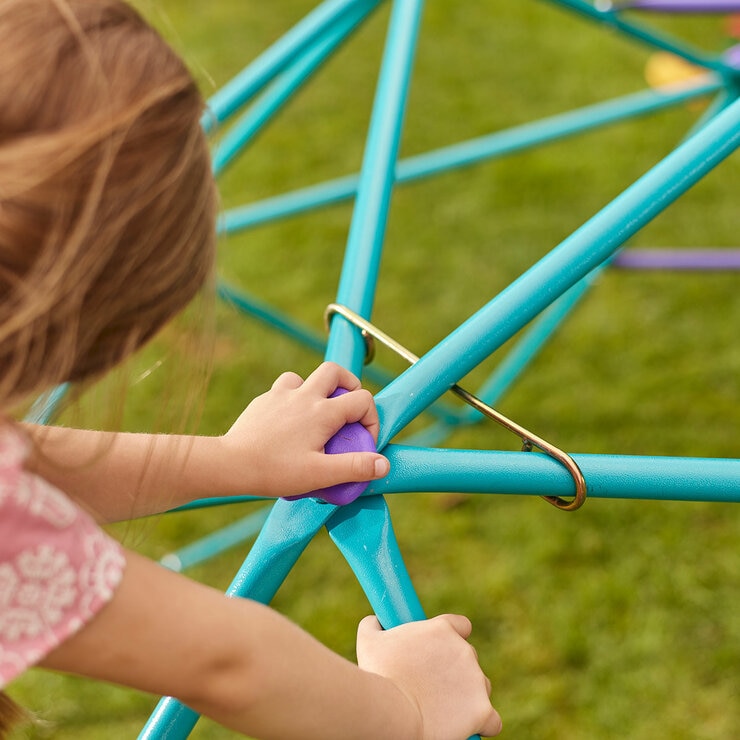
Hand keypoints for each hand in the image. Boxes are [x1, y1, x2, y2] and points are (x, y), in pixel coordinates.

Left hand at [219, 362, 389, 497]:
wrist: (230, 463)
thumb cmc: (274, 471)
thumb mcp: (320, 474)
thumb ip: (354, 467)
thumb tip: (383, 464)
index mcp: (322, 412)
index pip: (362, 399)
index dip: (371, 418)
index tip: (364, 440)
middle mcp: (304, 396)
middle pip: (335, 371)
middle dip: (349, 385)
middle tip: (349, 408)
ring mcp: (281, 395)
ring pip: (306, 376)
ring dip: (317, 389)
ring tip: (318, 413)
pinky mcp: (263, 401)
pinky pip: (283, 388)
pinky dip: (293, 397)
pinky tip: (289, 420)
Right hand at [356, 614, 501, 739]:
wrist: (392, 709)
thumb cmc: (379, 674)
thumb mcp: (370, 640)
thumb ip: (374, 625)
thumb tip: (375, 621)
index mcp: (442, 629)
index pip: (462, 626)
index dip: (454, 638)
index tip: (442, 652)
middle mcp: (465, 650)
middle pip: (470, 660)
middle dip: (455, 673)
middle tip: (433, 687)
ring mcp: (476, 680)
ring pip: (480, 687)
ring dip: (467, 696)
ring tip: (444, 710)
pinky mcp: (482, 709)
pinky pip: (492, 719)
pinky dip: (483, 724)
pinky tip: (468, 727)